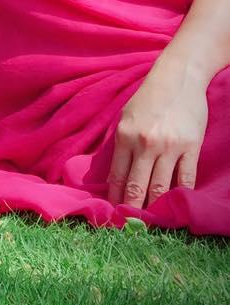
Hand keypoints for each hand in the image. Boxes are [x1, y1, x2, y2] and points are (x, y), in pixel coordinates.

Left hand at [107, 66, 207, 209]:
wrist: (178, 78)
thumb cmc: (148, 98)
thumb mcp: (125, 117)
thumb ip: (120, 145)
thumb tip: (114, 175)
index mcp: (125, 135)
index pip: (117, 176)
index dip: (114, 198)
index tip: (112, 214)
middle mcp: (145, 143)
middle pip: (137, 186)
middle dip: (132, 209)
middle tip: (129, 227)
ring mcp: (170, 147)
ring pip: (160, 187)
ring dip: (154, 207)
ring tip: (150, 222)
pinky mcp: (191, 148)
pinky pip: (184, 179)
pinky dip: (178, 195)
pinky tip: (174, 206)